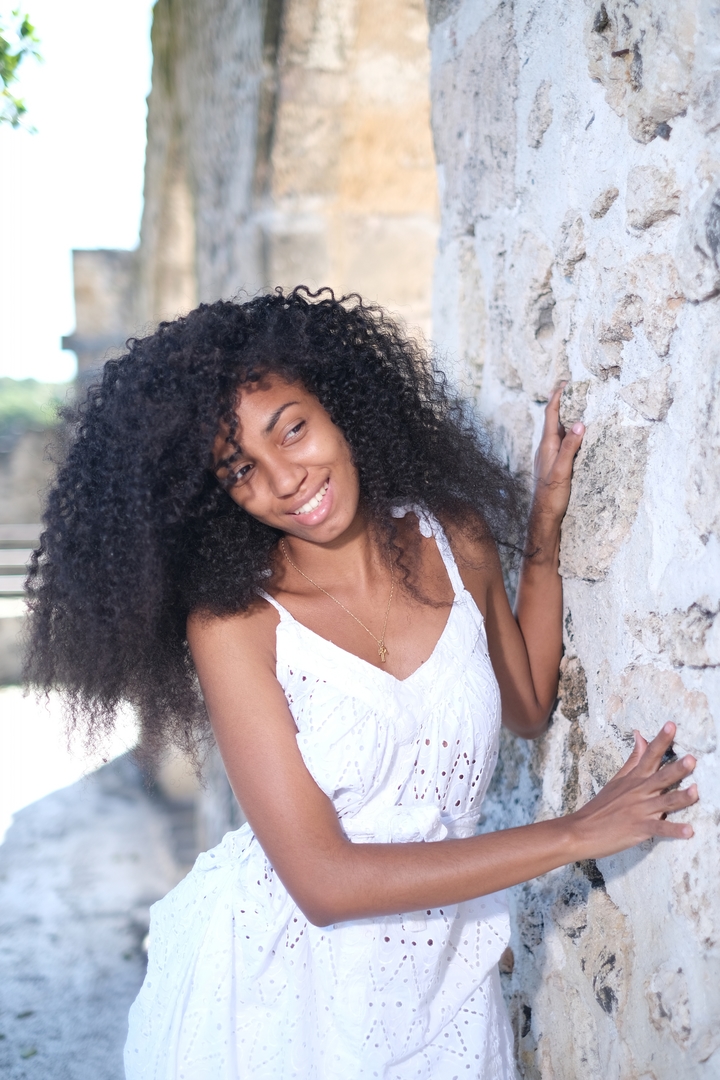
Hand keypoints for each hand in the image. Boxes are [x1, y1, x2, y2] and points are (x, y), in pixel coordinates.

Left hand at [531, 384, 584, 525]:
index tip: (564, 383)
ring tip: (577, 407)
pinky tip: (576, 436)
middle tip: (573, 389)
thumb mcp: (562, 470)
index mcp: (547, 446)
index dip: (557, 398)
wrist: (543, 516)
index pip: (551, 415)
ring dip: (566, 418)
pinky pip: (561, 442)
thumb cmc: (551, 495)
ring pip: (558, 431)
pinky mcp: (553, 465)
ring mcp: (548, 456)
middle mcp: (545, 448)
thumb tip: (580, 423)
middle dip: (562, 403)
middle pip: (554, 420)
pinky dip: (569, 433)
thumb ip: (570, 447)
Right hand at [569, 722, 697, 860]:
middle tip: (691, 759)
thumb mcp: (618, 779)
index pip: (649, 755)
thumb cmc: (602, 805)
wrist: (583, 830)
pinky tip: (689, 831)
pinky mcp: (640, 829)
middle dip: (677, 769)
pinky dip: (674, 830)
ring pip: (665, 802)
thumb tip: (641, 735)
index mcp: (634, 779)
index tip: (671, 725)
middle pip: (661, 777)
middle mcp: (639, 792)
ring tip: (696, 792)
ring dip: (681, 798)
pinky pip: (660, 829)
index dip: (661, 740)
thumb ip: (634, 758)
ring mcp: (640, 811)